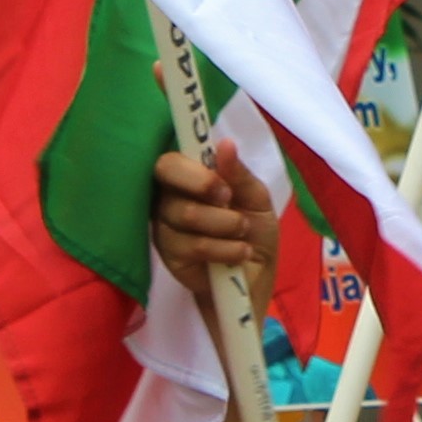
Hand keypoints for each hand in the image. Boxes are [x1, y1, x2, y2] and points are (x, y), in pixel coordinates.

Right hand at [147, 141, 276, 286]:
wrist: (255, 277)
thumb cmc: (253, 232)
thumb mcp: (256, 199)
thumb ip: (239, 174)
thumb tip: (224, 144)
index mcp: (188, 178)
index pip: (169, 161)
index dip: (192, 170)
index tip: (223, 185)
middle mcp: (169, 198)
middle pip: (167, 182)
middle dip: (205, 190)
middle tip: (232, 205)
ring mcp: (165, 228)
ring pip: (186, 215)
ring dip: (225, 224)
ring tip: (243, 233)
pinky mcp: (169, 257)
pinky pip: (193, 246)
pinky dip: (225, 249)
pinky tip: (238, 253)